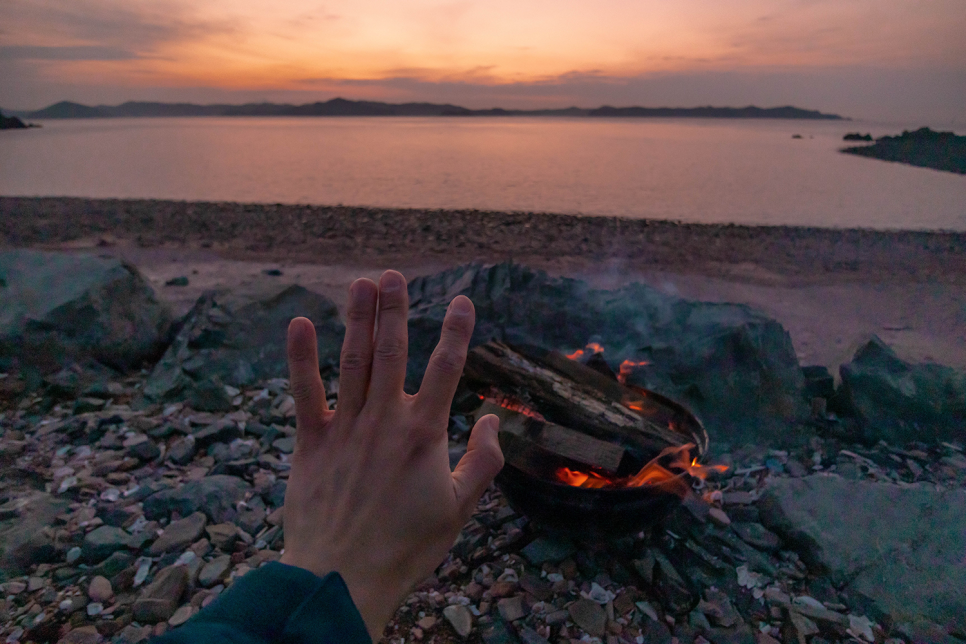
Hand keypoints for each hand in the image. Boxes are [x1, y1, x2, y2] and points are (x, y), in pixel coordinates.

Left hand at [279, 270, 503, 638]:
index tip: (462, 301)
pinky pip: (305, 392)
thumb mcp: (460, 509)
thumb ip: (483, 462)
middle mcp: (385, 421)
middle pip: (392, 352)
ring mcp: (345, 429)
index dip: (456, 331)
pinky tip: (299, 323)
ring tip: (361, 283)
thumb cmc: (407, 546)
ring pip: (353, 361)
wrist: (344, 578)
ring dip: (357, 319)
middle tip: (393, 275)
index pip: (446, 369)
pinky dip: (301, 358)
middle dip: (394, 310)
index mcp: (424, 434)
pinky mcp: (311, 443)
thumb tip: (494, 420)